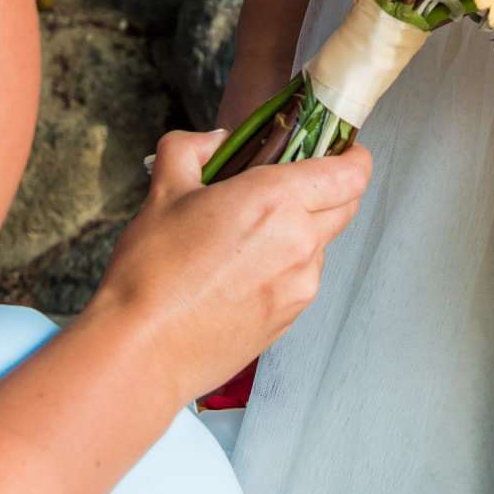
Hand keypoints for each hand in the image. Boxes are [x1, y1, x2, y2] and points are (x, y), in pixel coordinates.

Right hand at [91, 128, 370, 406]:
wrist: (141, 352)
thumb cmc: (151, 272)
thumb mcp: (164, 189)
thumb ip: (192, 147)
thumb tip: (217, 140)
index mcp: (277, 200)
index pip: (352, 173)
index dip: (352, 156)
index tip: (338, 149)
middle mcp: (300, 242)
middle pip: (346, 205)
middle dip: (330, 188)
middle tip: (291, 183)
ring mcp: (299, 286)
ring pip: (322, 244)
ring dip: (303, 230)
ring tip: (251, 235)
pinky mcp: (289, 320)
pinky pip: (302, 280)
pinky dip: (286, 267)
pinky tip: (242, 272)